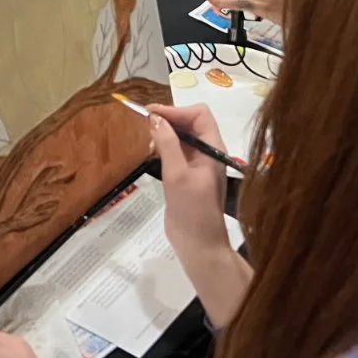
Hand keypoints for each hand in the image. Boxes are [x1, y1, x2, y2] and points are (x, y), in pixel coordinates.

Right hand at [149, 103, 252, 327]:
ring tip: (148, 141)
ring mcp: (198, 165)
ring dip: (166, 134)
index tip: (151, 113)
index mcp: (213, 149)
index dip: (176, 110)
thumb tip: (155, 118)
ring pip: (183, 138)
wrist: (199, 246)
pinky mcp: (188, 177)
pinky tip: (152, 154)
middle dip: (169, 119)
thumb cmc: (192, 211)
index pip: (199, 115)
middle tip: (145, 124)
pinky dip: (165, 148)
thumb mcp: (177, 176)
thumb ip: (168, 145)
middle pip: (191, 123)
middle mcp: (208, 153)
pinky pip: (178, 153)